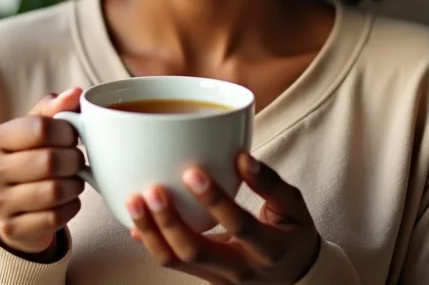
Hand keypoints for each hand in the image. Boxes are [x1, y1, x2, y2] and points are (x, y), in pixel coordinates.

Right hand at [0, 88, 84, 257]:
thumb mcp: (38, 127)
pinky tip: (67, 200)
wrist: (14, 204)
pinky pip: (55, 217)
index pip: (41, 127)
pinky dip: (71, 207)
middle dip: (74, 159)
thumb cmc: (31, 155)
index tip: (73, 136)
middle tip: (77, 160)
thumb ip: (57, 108)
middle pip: (50, 160)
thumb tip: (75, 93)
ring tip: (73, 179)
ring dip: (75, 184)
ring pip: (55, 191)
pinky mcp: (12, 229)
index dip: (67, 131)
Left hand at [125, 153, 320, 283]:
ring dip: (151, 231)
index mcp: (268, 248)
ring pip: (177, 262)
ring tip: (134, 200)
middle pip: (197, 251)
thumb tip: (242, 156)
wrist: (294, 277)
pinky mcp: (204, 279)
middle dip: (170, 221)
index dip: (215, 199)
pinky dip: (152, 242)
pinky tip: (136, 222)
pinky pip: (173, 263)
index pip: (238, 225)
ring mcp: (219, 280)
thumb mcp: (294, 206)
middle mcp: (241, 270)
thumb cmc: (293, 233)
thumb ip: (270, 182)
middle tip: (153, 190)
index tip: (193, 171)